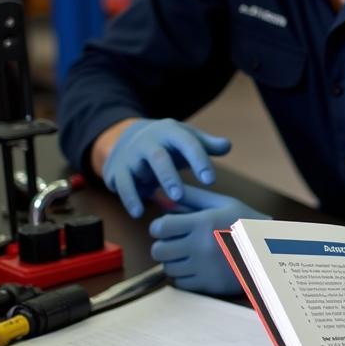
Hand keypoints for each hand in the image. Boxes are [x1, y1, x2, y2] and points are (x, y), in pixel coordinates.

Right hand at [102, 119, 231, 217]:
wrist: (127, 138)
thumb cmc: (169, 143)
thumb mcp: (187, 139)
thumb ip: (207, 145)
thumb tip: (227, 146)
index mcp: (171, 132)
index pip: (188, 144)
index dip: (199, 161)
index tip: (210, 181)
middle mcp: (149, 142)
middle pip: (159, 157)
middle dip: (168, 176)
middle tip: (179, 196)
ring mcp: (131, 155)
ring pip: (138, 170)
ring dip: (147, 187)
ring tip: (160, 205)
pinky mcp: (116, 170)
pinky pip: (122, 185)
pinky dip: (129, 199)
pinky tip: (138, 213)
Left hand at [148, 184, 267, 294]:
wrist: (271, 251)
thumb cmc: (245, 223)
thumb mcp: (223, 204)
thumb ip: (192, 197)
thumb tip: (161, 193)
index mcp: (203, 223)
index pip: (160, 227)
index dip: (160, 227)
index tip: (168, 227)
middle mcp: (201, 246)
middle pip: (158, 250)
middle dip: (164, 246)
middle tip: (176, 243)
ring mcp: (204, 268)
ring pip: (168, 268)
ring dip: (175, 262)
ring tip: (189, 255)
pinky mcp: (209, 285)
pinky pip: (180, 283)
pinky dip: (185, 277)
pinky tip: (198, 268)